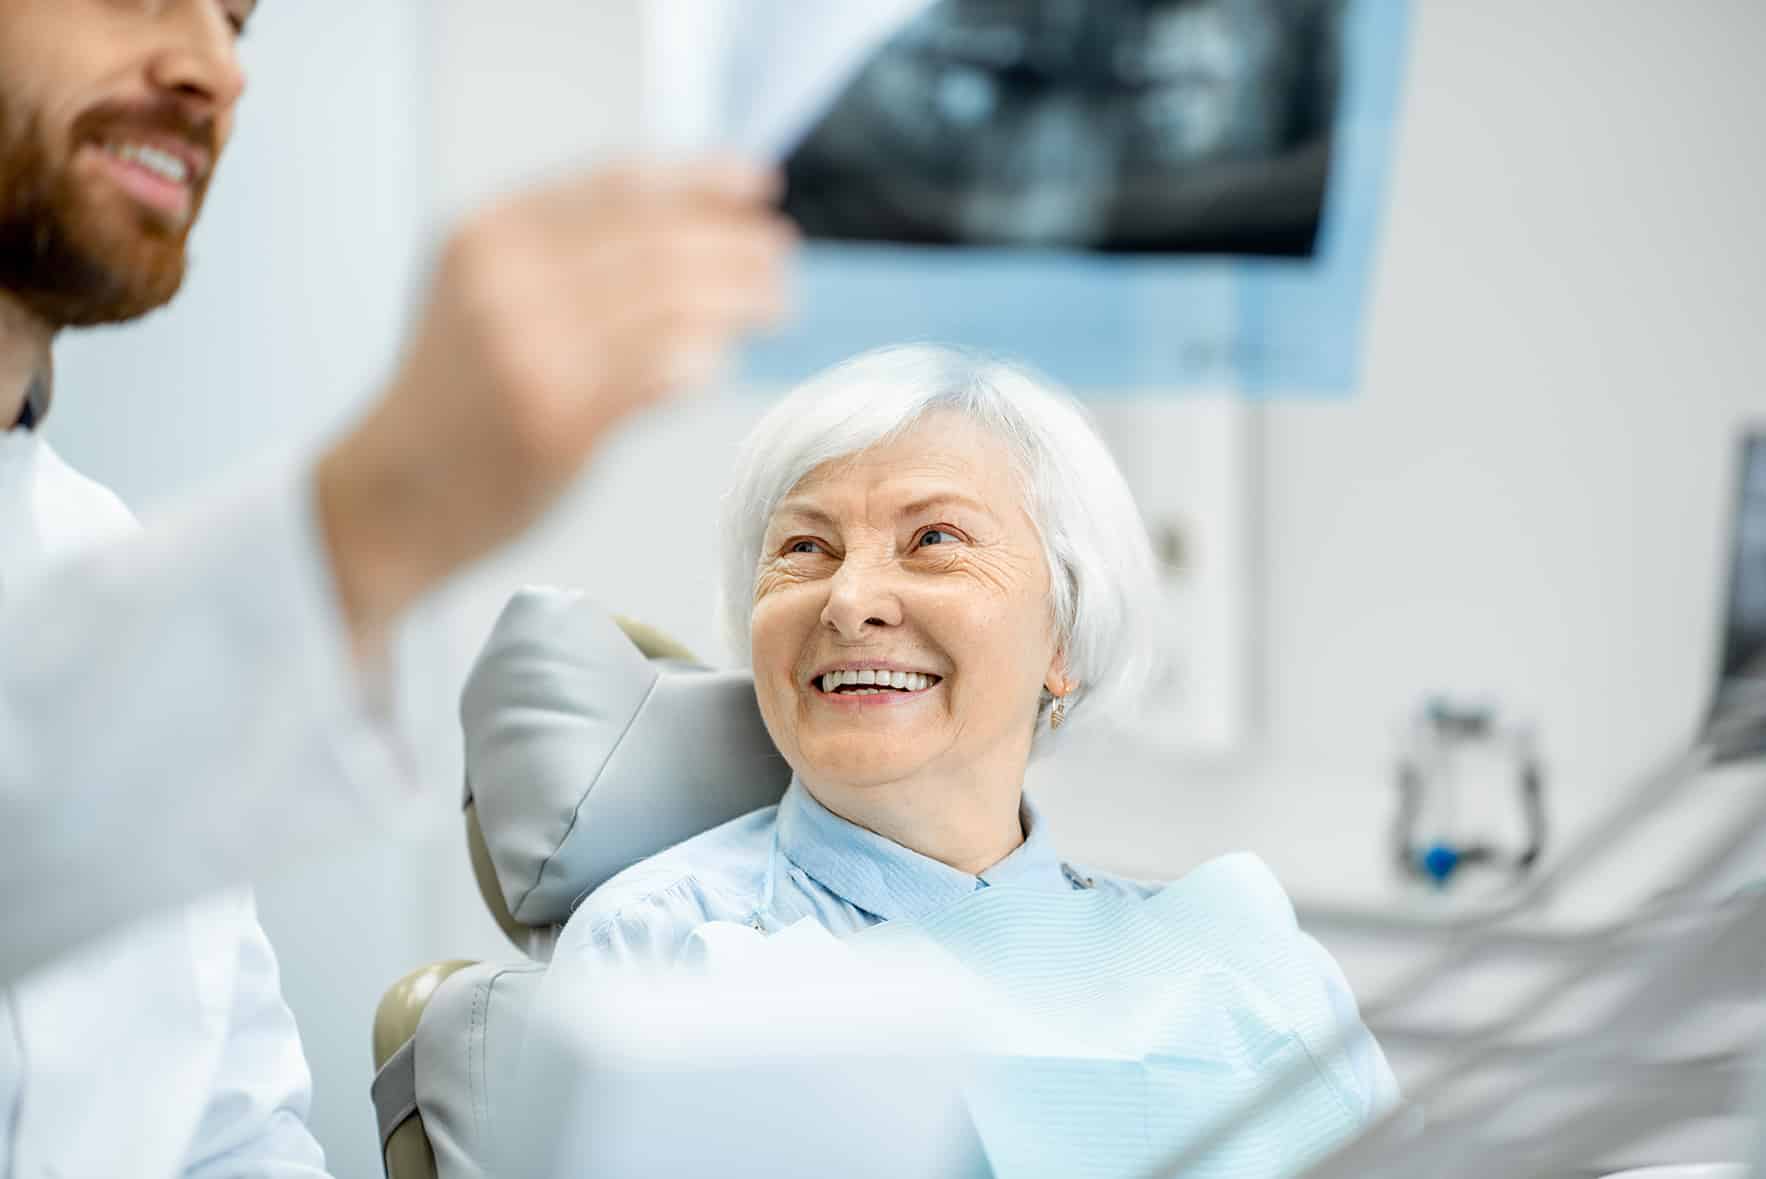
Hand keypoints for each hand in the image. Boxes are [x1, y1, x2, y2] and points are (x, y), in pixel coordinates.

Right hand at [316, 158, 794, 645]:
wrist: (389, 495)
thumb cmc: (454, 397)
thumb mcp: (484, 293)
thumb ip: (565, 256)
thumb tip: (693, 226)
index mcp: (490, 233)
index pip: (620, 186)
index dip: (701, 182)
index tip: (757, 187)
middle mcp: (506, 281)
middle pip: (658, 242)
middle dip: (737, 246)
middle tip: (780, 262)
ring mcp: (530, 351)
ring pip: (670, 303)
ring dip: (738, 300)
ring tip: (775, 305)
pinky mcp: (556, 420)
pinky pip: (659, 373)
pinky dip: (702, 358)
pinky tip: (718, 360)